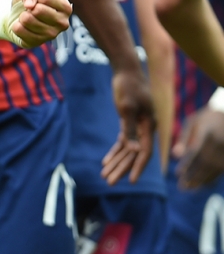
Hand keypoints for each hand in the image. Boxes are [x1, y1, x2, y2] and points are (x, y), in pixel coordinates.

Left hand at [8, 0, 71, 47]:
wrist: (17, 14)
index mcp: (65, 7)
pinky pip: (20, 31)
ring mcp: (51, 35)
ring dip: (21, 16)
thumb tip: (30, 5)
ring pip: (28, 20)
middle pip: (38, 10)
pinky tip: (20, 25)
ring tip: (25, 16)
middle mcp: (63, 23)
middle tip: (30, 9)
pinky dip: (16, 25)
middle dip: (28, 7)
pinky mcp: (37, 43)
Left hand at [101, 69, 155, 184]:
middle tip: (108, 182)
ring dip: (116, 162)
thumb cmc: (127, 86)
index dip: (137, 168)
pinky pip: (123, 141)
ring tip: (104, 175)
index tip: (130, 181)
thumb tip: (134, 149)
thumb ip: (130, 129)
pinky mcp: (129, 122)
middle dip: (121, 169)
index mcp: (150, 126)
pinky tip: (105, 161)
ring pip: (127, 150)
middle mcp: (146, 129)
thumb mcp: (127, 107)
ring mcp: (138, 126)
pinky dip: (115, 151)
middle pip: (134, 154)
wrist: (125, 70)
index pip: (144, 153)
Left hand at [173, 107, 223, 188]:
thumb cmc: (205, 120)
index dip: (188, 161)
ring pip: (213, 168)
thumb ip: (183, 138)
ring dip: (201, 180)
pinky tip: (201, 184)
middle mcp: (219, 139)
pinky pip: (220, 170)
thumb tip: (175, 156)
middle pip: (205, 161)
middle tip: (181, 186)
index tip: (177, 173)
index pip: (196, 146)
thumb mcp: (192, 122)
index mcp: (206, 128)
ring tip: (188, 188)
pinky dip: (211, 178)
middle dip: (192, 175)